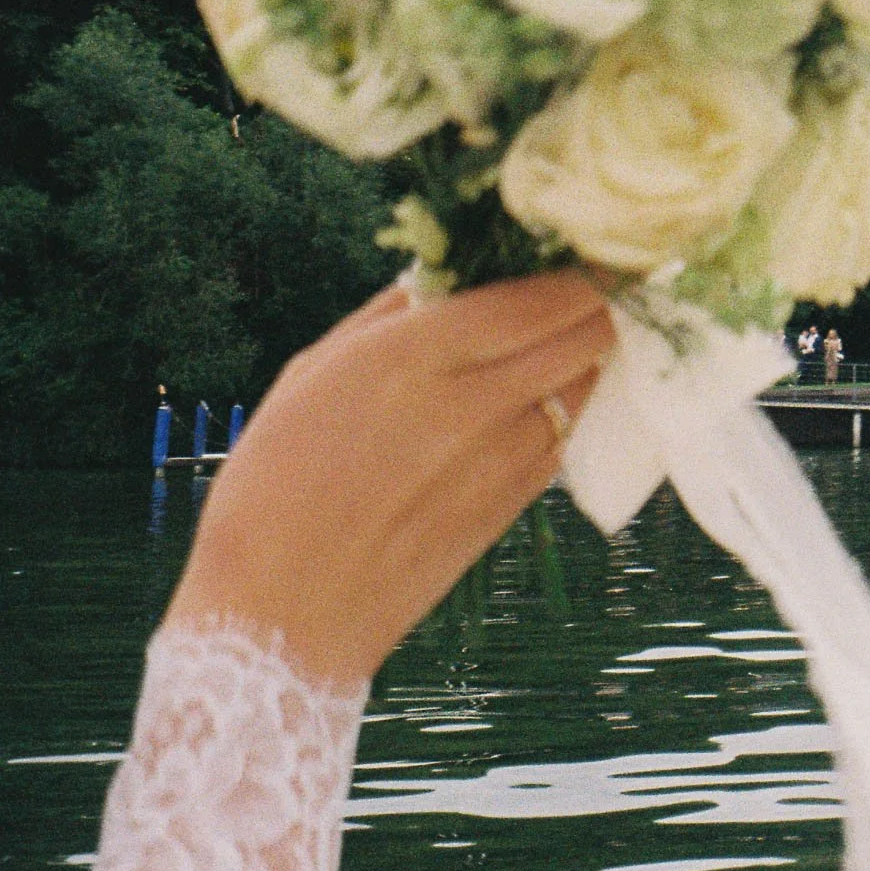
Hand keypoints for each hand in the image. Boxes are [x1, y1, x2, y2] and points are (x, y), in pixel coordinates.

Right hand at [164, 269, 613, 685]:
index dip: (578, 273)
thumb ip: (387, 319)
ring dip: (584, 356)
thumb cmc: (272, 484)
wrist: (279, 617)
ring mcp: (501, 462)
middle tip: (596, 286)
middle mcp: (473, 402)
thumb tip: (437, 277)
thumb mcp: (313, 373)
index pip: (538, 298)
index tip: (591, 253)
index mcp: (417, 355)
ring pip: (581, 387)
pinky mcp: (510, 511)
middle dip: (597, 304)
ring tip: (572, 334)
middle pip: (582, 335)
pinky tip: (543, 397)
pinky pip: (561, 440)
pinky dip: (564, 410)